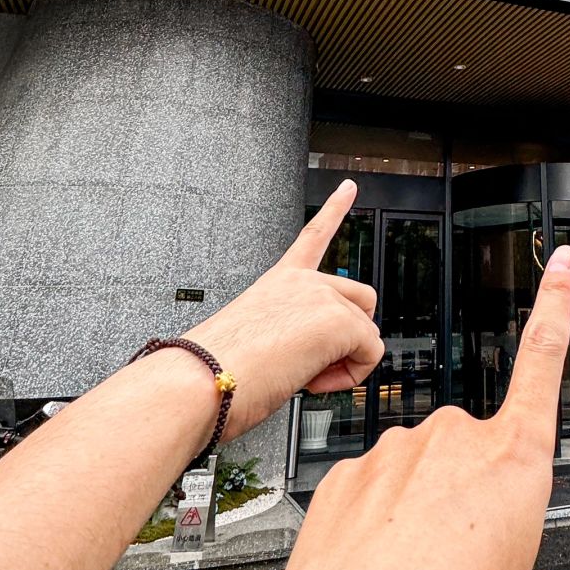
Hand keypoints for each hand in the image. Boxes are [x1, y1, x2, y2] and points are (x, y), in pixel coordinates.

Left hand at [151, 243, 569, 569]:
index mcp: (514, 469)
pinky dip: (374, 529)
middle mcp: (451, 446)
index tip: (563, 265)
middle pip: (473, 455)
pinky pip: (372, 492)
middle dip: (469, 503)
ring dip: (417, 520)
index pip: (545, 367)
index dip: (558, 310)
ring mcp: (389, 457)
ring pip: (418, 477)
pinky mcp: (340, 477)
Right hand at [182, 180, 383, 440]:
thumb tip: (309, 358)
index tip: (349, 186)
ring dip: (345, 363)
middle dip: (351, 337)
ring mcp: (321, 296)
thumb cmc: (214, 372)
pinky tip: (313, 380)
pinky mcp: (338, 321)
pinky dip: (351, 375)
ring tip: (302, 376)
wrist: (198, 382)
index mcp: (279, 281)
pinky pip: (371, 354)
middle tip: (312, 364)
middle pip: (362, 300)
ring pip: (367, 333)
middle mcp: (302, 281)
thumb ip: (288, 334)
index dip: (335, 208)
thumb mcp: (255, 340)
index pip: (313, 237)